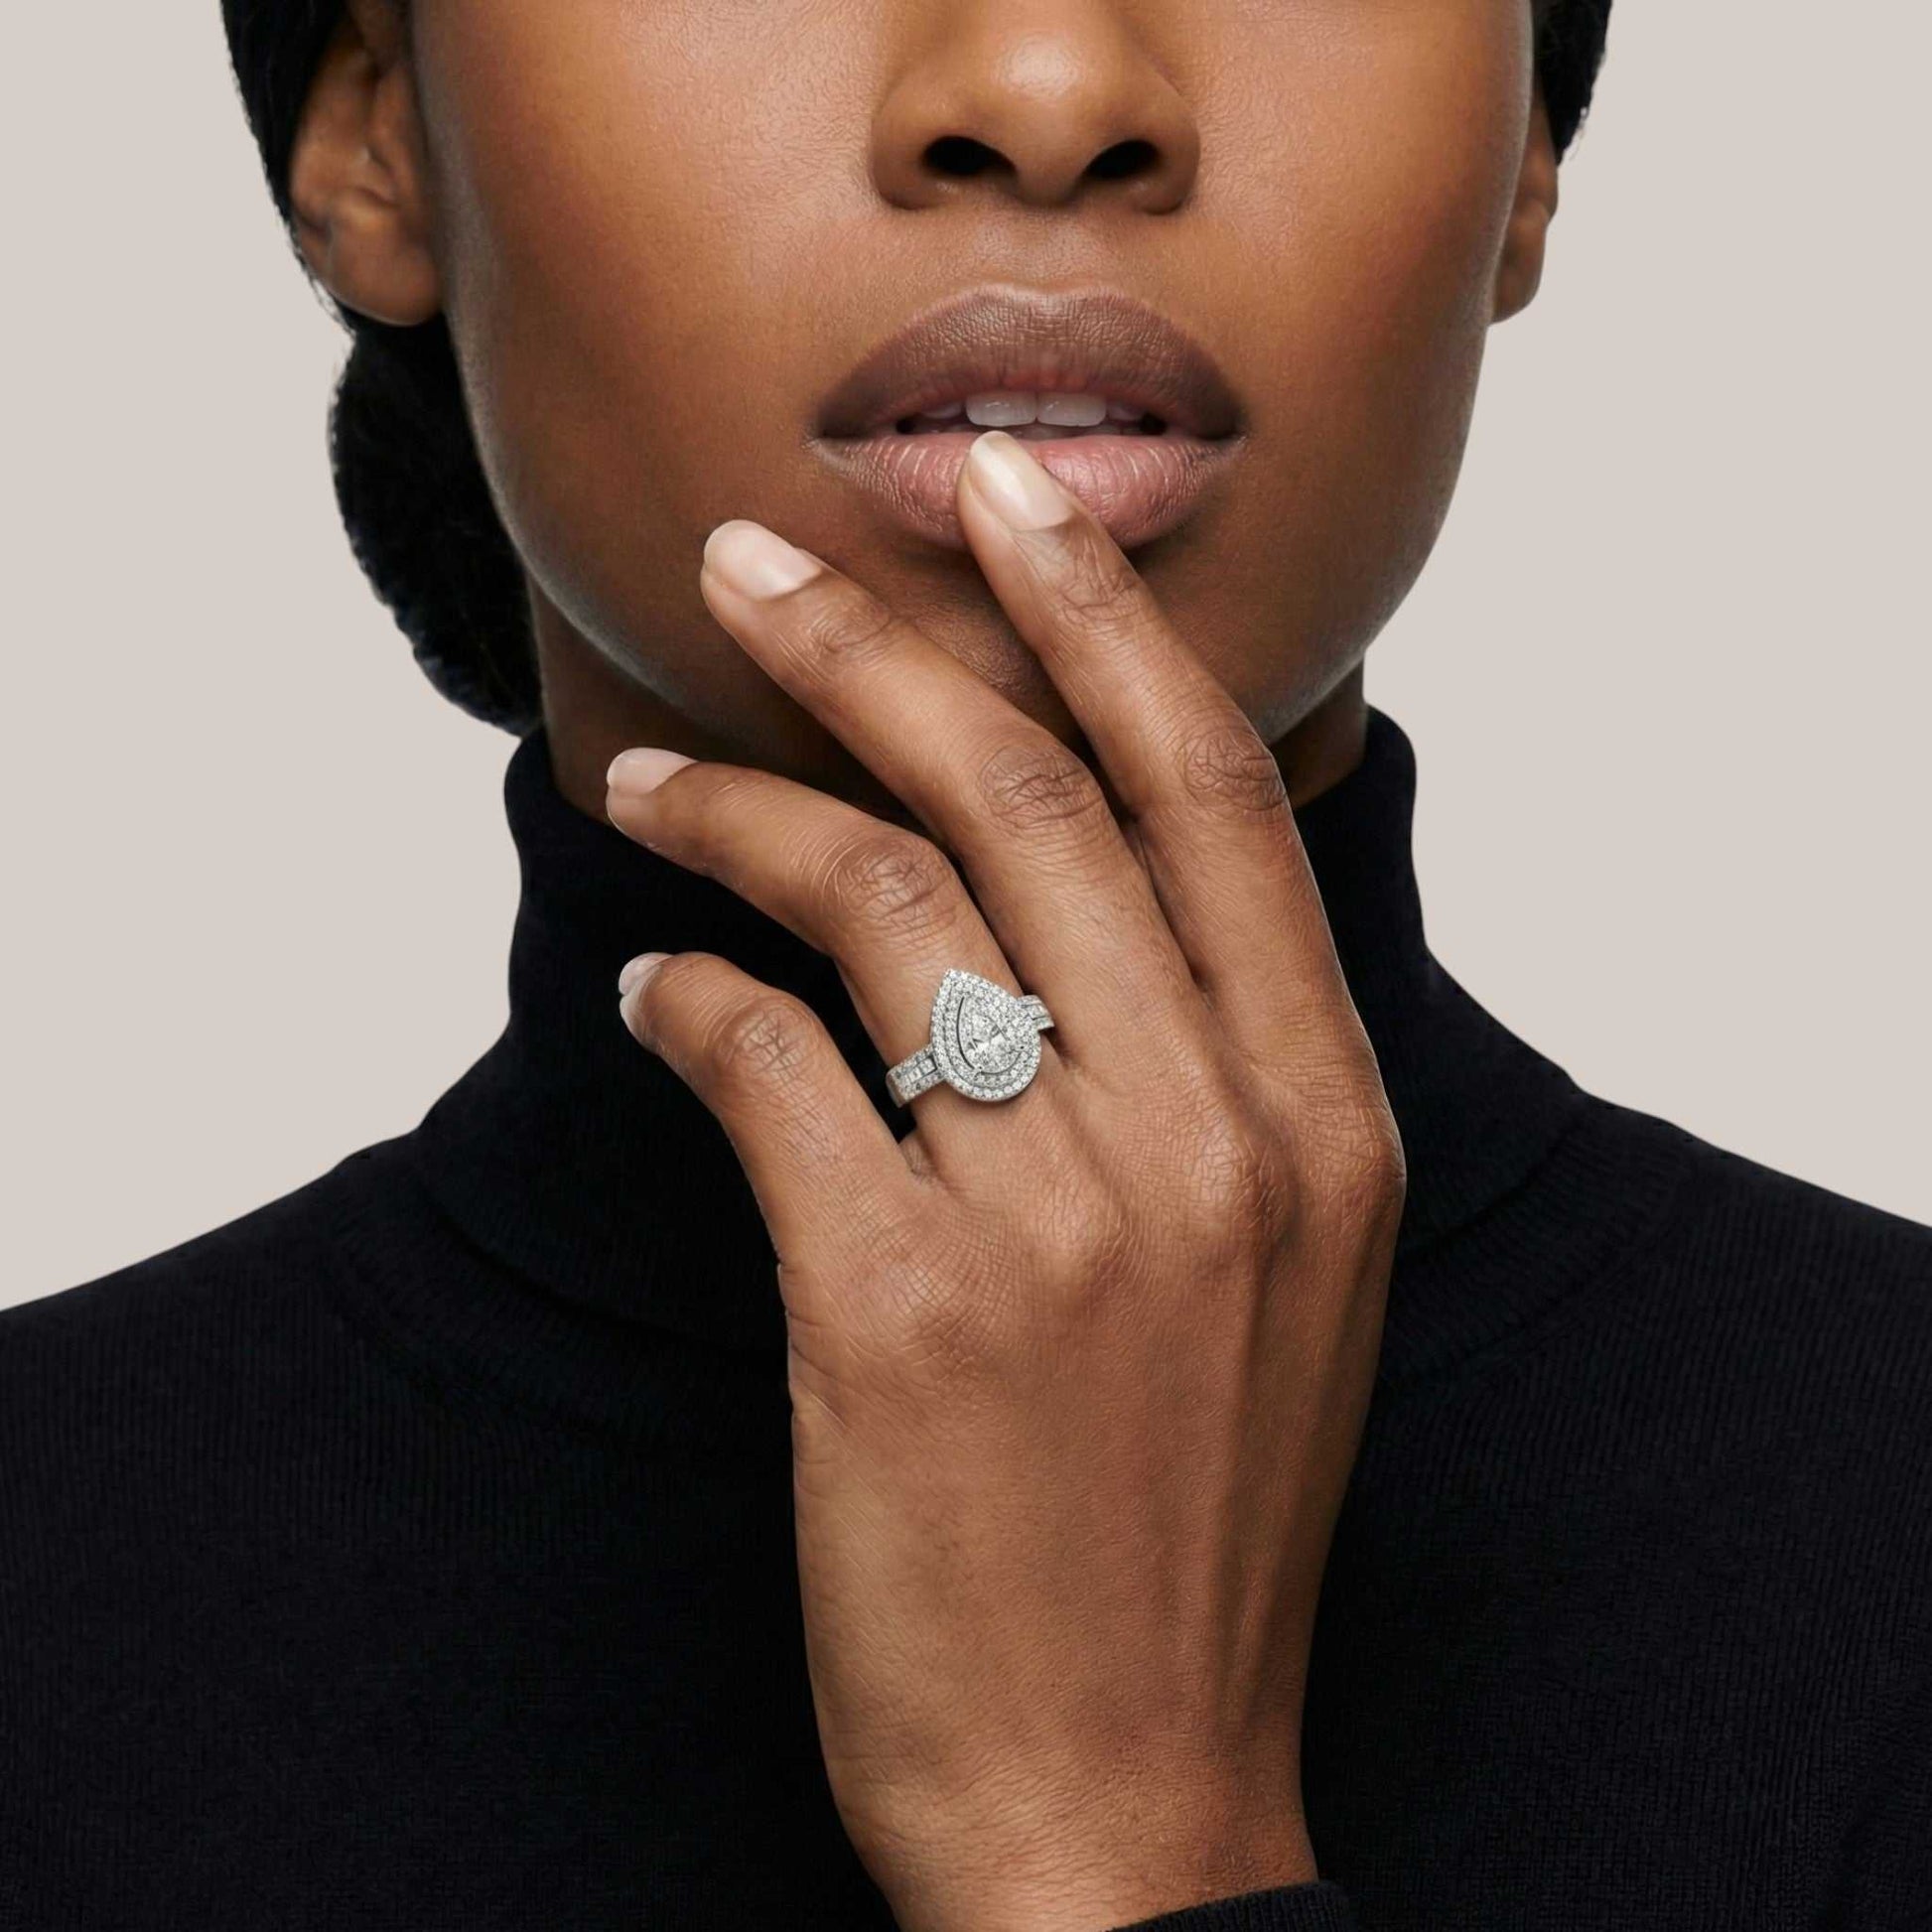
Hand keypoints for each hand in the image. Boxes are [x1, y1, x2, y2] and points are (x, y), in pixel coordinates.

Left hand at [604, 429, 1403, 1931]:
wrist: (1128, 1796)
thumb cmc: (1193, 1525)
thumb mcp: (1288, 1277)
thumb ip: (1220, 1074)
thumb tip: (1072, 892)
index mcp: (1328, 1121)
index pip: (1211, 797)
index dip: (1100, 622)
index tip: (1004, 499)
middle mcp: (1216, 1142)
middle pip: (1030, 801)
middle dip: (879, 645)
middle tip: (752, 561)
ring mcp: (1064, 1224)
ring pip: (882, 906)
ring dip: (739, 817)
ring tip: (645, 786)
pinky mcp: (898, 1313)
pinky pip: (766, 1068)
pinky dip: (690, 1004)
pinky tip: (657, 997)